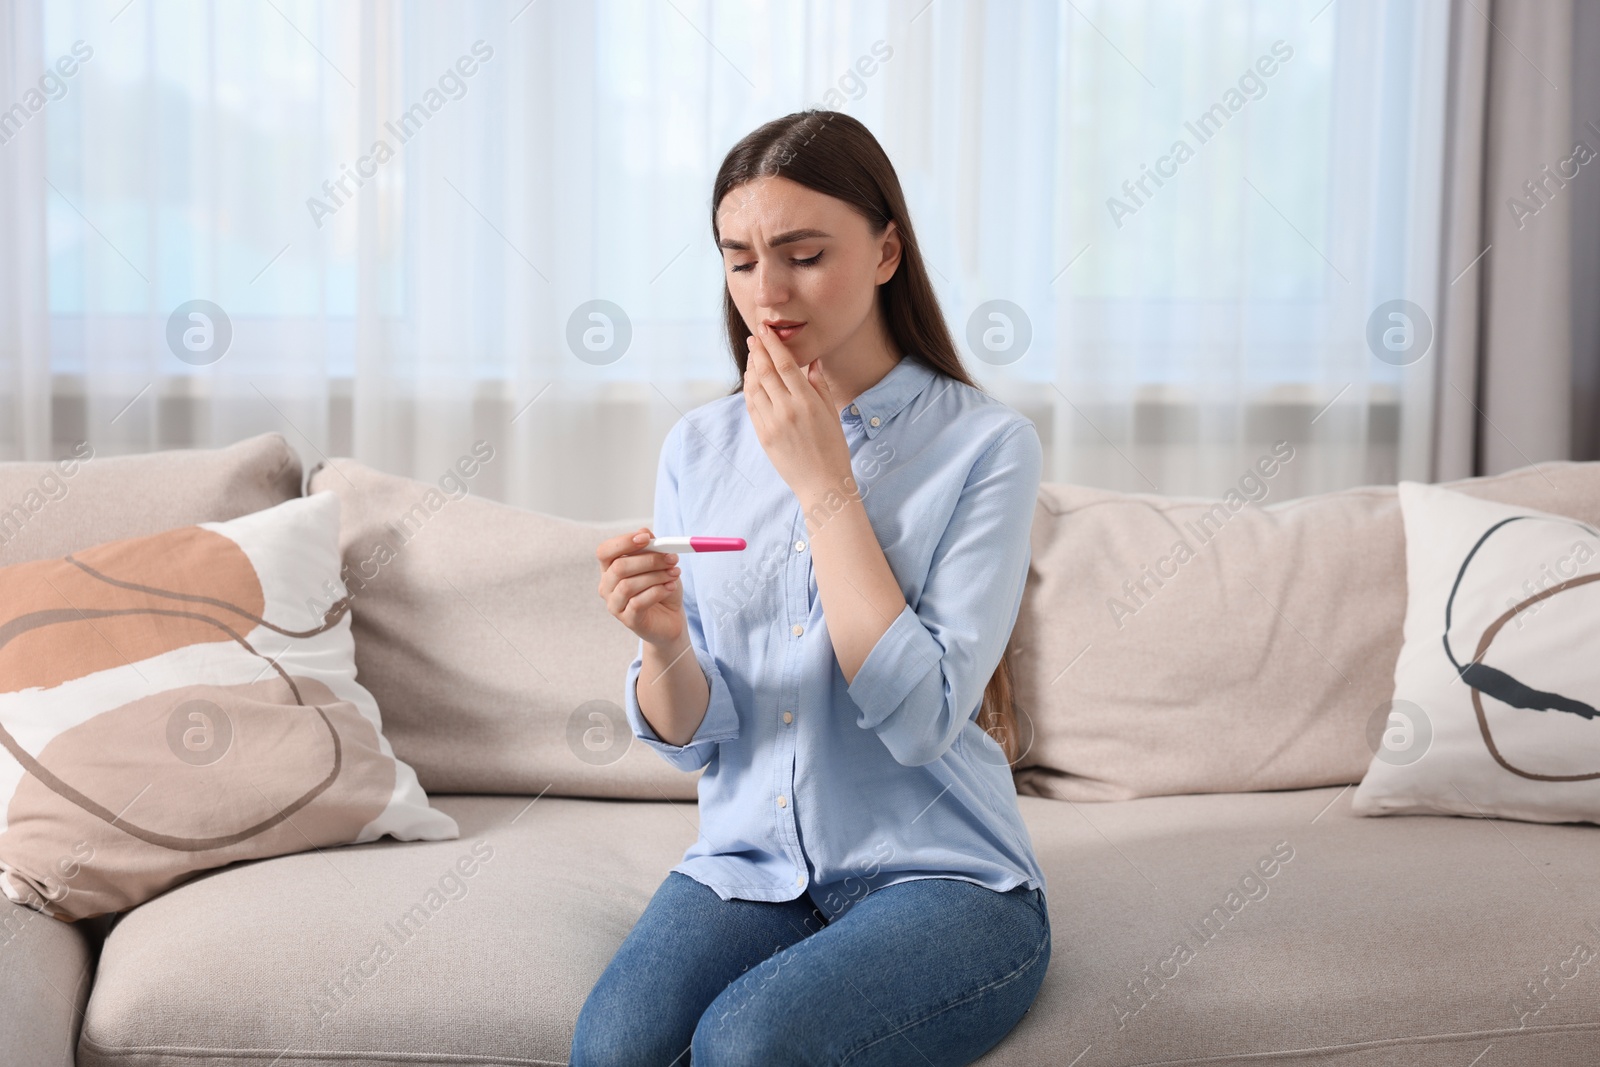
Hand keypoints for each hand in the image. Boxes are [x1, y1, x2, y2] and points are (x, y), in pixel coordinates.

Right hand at [596, 526, 684, 647]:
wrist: (671, 618)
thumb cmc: (661, 587)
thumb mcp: (659, 564)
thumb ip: (651, 548)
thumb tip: (644, 532)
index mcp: (610, 568)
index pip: (605, 551)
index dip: (623, 542)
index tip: (646, 538)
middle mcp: (607, 586)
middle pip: (619, 567)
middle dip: (649, 560)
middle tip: (672, 558)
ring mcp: (615, 605)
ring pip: (628, 585)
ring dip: (656, 576)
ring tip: (674, 574)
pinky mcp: (628, 620)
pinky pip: (638, 602)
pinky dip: (657, 591)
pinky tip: (670, 587)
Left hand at [743, 323, 853, 497]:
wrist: (822, 484)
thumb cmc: (833, 448)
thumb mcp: (832, 414)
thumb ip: (819, 386)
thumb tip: (812, 361)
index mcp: (807, 403)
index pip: (785, 366)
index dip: (773, 346)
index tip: (766, 331)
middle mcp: (787, 411)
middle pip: (766, 372)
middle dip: (758, 351)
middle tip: (754, 336)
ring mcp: (772, 424)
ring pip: (755, 388)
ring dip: (752, 368)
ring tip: (753, 355)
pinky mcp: (763, 436)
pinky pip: (752, 406)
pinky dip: (749, 388)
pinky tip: (751, 378)